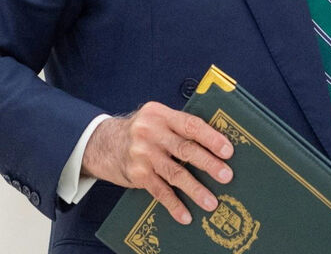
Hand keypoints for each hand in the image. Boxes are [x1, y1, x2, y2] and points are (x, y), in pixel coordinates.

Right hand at [82, 102, 233, 224]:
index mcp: (161, 115)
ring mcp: (143, 155)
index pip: (191, 125)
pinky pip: (159, 191)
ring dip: (195, 189)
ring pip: (175, 173)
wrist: (103, 143)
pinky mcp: (137, 174)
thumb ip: (180, 126)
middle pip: (185, 149)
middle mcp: (151, 133)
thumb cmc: (141, 131)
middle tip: (226, 175)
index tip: (228, 150)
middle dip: (208, 163)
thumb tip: (216, 143)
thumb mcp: (157, 118)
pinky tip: (185, 215)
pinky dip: (174, 205)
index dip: (211, 138)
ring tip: (211, 202)